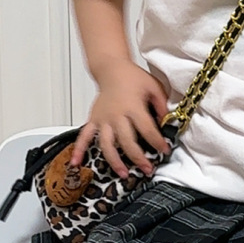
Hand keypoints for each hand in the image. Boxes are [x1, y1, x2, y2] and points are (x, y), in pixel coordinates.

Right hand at [70, 59, 170, 177]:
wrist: (112, 68)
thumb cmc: (132, 77)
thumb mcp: (154, 87)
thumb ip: (162, 106)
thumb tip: (168, 123)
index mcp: (133, 107)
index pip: (147, 129)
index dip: (157, 142)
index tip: (164, 150)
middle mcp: (116, 115)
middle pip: (127, 142)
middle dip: (139, 158)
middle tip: (148, 169)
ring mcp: (103, 119)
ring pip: (107, 144)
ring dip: (115, 161)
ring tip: (124, 173)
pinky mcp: (94, 120)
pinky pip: (84, 137)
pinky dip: (78, 150)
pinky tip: (75, 163)